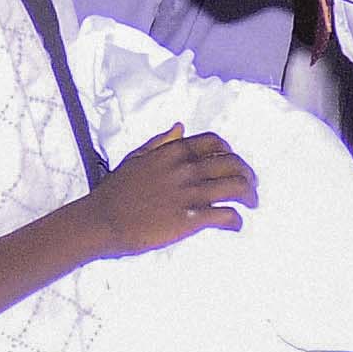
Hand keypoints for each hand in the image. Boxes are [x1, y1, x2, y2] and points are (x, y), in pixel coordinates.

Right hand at [83, 124, 257, 254]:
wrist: (102, 221)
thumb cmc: (114, 192)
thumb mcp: (136, 158)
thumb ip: (160, 142)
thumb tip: (180, 127)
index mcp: (173, 152)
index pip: (215, 143)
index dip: (230, 152)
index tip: (233, 163)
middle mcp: (186, 169)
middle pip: (232, 164)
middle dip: (247, 175)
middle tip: (250, 187)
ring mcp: (189, 194)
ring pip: (236, 187)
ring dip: (249, 195)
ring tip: (251, 204)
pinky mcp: (190, 219)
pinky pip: (225, 215)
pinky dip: (236, 220)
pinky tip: (235, 224)